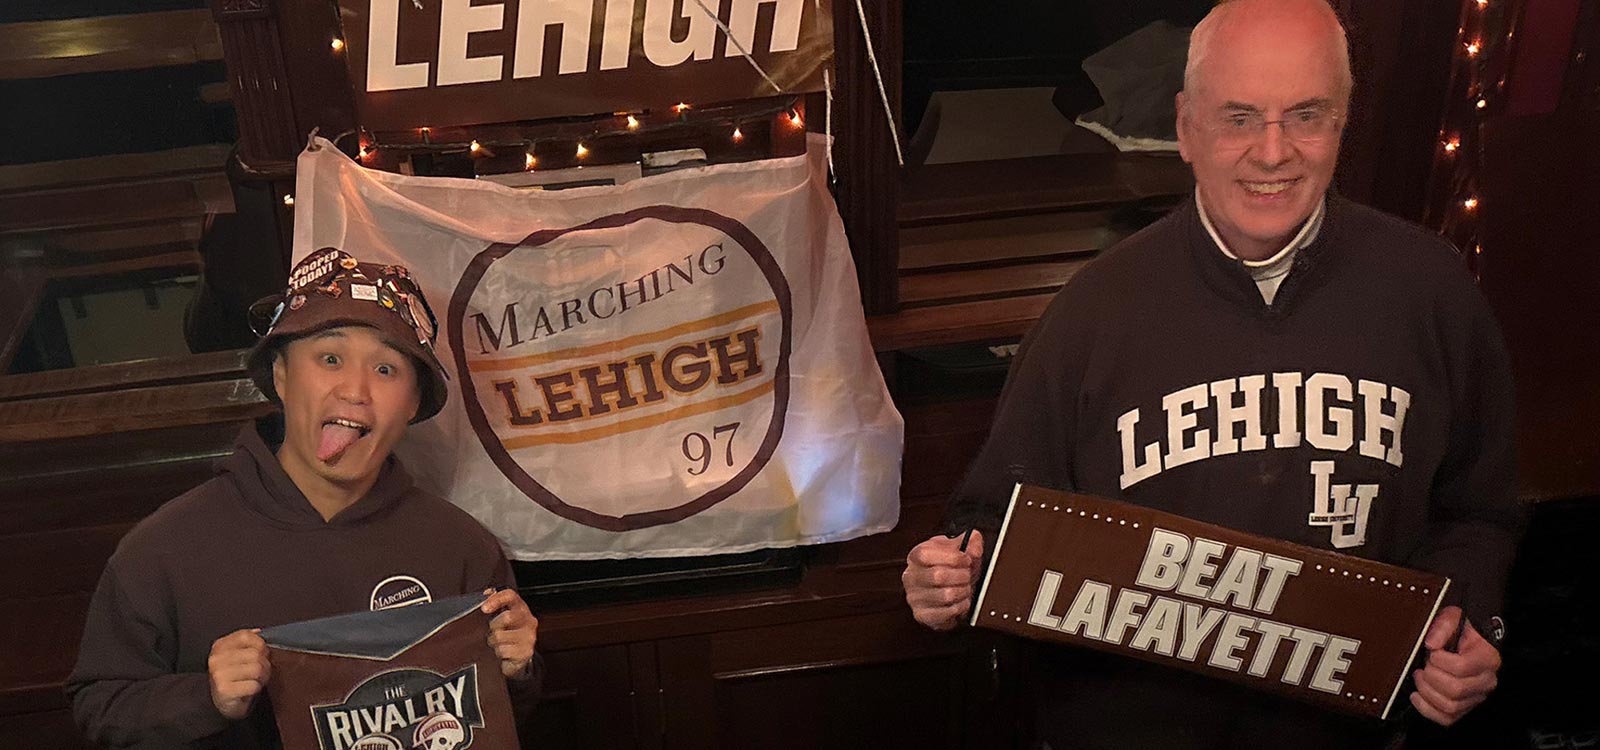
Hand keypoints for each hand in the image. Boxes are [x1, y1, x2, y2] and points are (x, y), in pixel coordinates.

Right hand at [207, 629, 269, 720]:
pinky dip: (257, 688)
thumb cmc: (235, 677)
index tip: (261, 654)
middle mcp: (216, 659)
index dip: (260, 645)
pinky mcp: (224, 691)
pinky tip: (250, 690)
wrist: (223, 703)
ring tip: (256, 680)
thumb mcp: (237, 655)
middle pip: (255, 654)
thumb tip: (259, 631)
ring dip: (262, 677)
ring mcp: (219, 675)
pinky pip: (254, 685)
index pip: (246, 635)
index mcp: (220, 646)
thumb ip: (247, 641)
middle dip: (265, 664)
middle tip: (261, 672)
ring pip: (257, 669)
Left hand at [482, 588, 538, 679]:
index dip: (496, 599)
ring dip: (493, 641)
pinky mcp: (526, 651)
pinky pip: (503, 650)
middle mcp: (529, 621)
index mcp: (521, 608)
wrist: (520, 658)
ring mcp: (529, 637)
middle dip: (494, 625)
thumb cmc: (510, 634)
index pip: (511, 596)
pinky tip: (503, 651)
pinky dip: (498, 652)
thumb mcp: (504, 616)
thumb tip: (487, 592)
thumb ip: (496, 602)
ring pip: (501, 636)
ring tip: (498, 643)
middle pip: (507, 616)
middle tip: (493, 630)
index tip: (484, 608)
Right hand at [902, 531, 984, 630]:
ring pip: (945, 595)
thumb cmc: (951, 570)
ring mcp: (914, 597)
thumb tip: (974, 546)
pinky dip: (961, 607)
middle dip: (962, 576)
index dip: (951, 557)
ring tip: (965, 588)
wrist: (948, 591)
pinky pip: (947, 612)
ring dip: (963, 592)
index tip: (966, 559)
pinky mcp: (922, 615)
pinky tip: (961, 601)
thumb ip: (971, 542)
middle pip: (938, 576)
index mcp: (916, 557)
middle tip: (968, 575)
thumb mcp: (960, 549)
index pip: (925, 554)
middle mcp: (911, 577)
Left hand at [1409, 606, 1501, 725]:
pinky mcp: (1465, 706)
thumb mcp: (1453, 617)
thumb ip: (1442, 626)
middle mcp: (1486, 681)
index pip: (1462, 667)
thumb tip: (1431, 644)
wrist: (1470, 638)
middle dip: (1431, 677)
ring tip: (1420, 677)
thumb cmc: (1462, 629)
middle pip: (1456, 690)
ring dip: (1427, 692)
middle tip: (1424, 665)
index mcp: (1487, 658)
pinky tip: (1417, 696)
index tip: (1432, 652)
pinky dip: (1427, 710)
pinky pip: (1447, 718)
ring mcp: (1476, 696)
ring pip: (1450, 706)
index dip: (1440, 660)